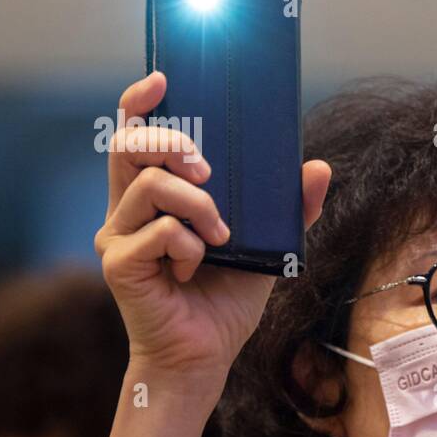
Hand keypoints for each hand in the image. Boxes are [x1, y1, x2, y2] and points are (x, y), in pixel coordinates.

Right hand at [94, 71, 330, 381]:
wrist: (206, 355)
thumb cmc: (226, 299)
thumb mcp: (268, 245)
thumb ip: (291, 208)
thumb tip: (318, 167)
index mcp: (154, 197)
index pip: (135, 136)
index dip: (141, 103)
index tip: (163, 81)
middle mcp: (126, 209)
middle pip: (130, 147)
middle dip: (174, 144)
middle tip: (210, 172)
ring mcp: (118, 235)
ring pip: (150, 186)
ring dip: (198, 205)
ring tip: (221, 235)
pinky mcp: (119, 264)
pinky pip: (157, 232)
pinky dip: (187, 245)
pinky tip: (195, 267)